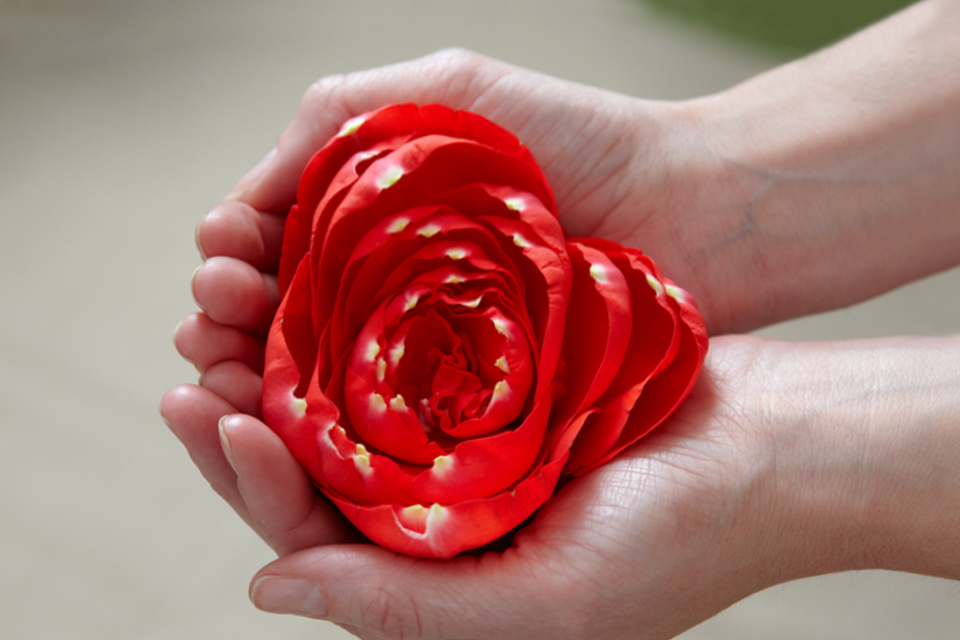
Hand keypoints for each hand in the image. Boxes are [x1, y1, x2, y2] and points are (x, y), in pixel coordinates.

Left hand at [233, 334, 959, 639]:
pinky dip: (372, 326)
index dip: (253, 482)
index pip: (315, 539)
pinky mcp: (505, 386)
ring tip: (243, 305)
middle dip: (251, 415)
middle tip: (198, 351)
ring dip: (298, 359)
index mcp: (441, 577)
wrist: (777, 451)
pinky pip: (417, 358)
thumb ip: (407, 612)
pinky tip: (333, 285)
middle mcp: (445, 513)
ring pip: (358, 404)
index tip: (214, 413)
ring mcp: (473, 444)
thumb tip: (268, 592)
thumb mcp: (547, 606)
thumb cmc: (683, 541)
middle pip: (319, 468)